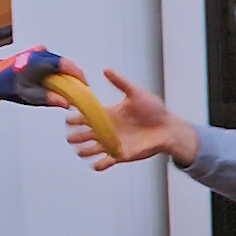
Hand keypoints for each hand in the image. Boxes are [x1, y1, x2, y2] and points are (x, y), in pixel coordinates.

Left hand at [0, 46, 87, 105]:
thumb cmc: (8, 87)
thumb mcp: (31, 96)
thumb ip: (51, 98)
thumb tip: (68, 103)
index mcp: (41, 62)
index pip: (67, 66)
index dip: (79, 75)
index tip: (85, 85)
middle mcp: (40, 53)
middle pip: (65, 64)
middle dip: (73, 76)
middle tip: (78, 90)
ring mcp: (37, 52)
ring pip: (58, 62)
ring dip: (64, 73)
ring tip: (67, 88)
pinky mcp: (34, 53)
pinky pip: (50, 61)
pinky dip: (55, 70)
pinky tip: (54, 81)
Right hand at [68, 69, 197, 169]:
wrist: (168, 128)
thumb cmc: (154, 110)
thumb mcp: (136, 93)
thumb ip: (120, 82)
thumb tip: (106, 70)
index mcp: (109, 114)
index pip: (87, 116)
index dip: (76, 118)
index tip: (68, 119)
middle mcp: (108, 129)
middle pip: (85, 134)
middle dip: (76, 136)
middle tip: (70, 137)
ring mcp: (113, 142)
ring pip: (92, 149)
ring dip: (85, 151)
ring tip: (80, 151)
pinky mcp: (121, 155)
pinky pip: (106, 162)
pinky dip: (99, 165)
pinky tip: (95, 165)